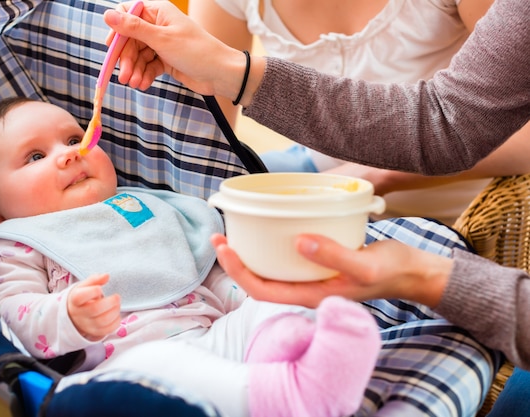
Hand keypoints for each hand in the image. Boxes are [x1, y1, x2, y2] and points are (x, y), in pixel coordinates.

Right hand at [68, 274, 120, 339]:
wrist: (74, 316)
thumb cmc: (83, 298)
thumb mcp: (84, 286)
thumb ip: (95, 279)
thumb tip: (106, 275)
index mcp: (75, 300)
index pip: (80, 297)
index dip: (93, 291)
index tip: (100, 289)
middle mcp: (79, 314)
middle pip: (94, 309)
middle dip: (110, 302)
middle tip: (117, 297)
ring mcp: (87, 325)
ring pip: (102, 321)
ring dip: (115, 311)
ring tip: (117, 305)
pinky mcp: (95, 332)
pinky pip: (107, 330)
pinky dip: (116, 321)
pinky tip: (116, 314)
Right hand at [103, 1, 257, 102]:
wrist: (220, 74)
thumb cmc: (195, 51)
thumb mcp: (162, 39)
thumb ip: (134, 28)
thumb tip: (107, 15)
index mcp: (158, 12)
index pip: (127, 15)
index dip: (117, 31)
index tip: (112, 48)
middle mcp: (158, 25)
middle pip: (131, 40)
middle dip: (127, 59)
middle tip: (124, 77)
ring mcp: (162, 43)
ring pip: (139, 55)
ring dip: (135, 70)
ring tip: (136, 84)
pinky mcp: (166, 60)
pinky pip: (148, 66)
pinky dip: (145, 75)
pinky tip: (144, 85)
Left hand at [210, 233, 451, 308]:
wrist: (413, 272)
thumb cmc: (392, 270)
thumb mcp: (366, 265)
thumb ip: (334, 256)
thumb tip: (299, 242)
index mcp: (311, 295)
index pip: (263, 291)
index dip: (238, 272)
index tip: (224, 248)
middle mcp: (306, 288)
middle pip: (260, 280)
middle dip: (236, 260)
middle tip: (220, 234)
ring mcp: (312, 277)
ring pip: (272, 268)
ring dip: (251, 252)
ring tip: (235, 230)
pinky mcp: (319, 263)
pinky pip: (288, 256)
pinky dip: (273, 243)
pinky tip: (270, 225)